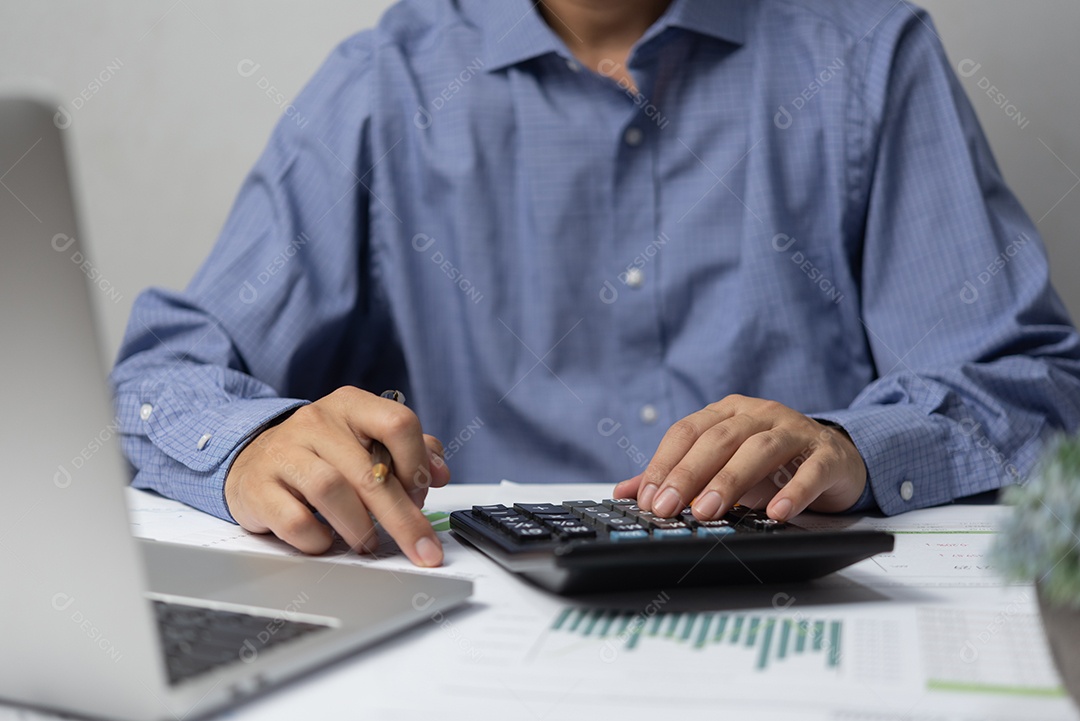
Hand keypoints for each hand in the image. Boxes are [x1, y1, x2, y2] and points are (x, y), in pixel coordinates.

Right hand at [224, 386, 450, 565]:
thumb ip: (410, 451)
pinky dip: (318, 540)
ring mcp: (284, 452)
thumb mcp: (366, 440)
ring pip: (332, 491)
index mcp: (351, 406)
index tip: (421, 495)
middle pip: (370, 472)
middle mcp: (316, 422)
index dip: (416, 465)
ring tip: (367, 542)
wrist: (253, 460)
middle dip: (403, 519)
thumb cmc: (322, 454)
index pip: (398, 423)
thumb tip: (439, 473)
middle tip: (421, 549)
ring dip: (359, 527)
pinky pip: (295, 521)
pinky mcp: (258, 488)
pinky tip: (325, 541)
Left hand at [612, 395, 865, 521]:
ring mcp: (795, 430)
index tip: (648, 500)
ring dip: (731, 481)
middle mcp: (758, 414)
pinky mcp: (828, 454)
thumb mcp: (722, 466)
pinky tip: (777, 513)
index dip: (664, 464)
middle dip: (689, 474)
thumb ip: (677, 477)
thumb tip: (626, 492)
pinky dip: (794, 491)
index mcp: (726, 413)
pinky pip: (811, 470)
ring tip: (709, 512)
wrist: (836, 458)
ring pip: (759, 449)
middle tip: (669, 508)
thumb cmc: (771, 464)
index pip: (686, 432)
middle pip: (718, 439)